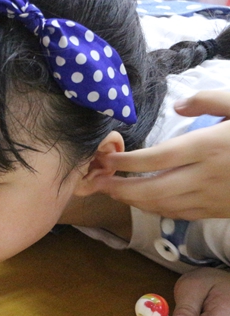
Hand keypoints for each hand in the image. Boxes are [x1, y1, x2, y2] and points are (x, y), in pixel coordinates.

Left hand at [95, 91, 229, 219]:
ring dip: (134, 201)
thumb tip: (178, 106)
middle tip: (98, 184)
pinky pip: (180, 214)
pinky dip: (156, 209)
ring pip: (164, 206)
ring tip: (113, 192)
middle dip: (120, 189)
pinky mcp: (217, 211)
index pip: (157, 158)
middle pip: (153, 189)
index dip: (127, 162)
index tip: (106, 159)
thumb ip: (208, 101)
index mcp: (207, 147)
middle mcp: (205, 176)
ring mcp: (211, 197)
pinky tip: (143, 201)